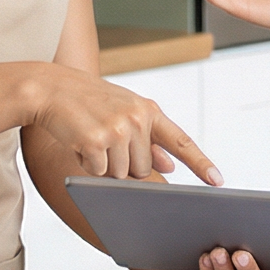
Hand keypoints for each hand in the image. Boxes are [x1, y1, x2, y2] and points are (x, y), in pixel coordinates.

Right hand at [30, 69, 222, 183]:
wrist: (51, 88)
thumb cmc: (89, 102)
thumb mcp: (124, 112)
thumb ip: (149, 139)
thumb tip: (171, 166)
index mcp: (149, 110)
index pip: (181, 141)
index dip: (201, 163)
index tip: (218, 181)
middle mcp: (137, 118)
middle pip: (144, 169)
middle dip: (125, 164)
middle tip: (106, 139)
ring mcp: (118, 129)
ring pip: (121, 174)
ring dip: (105, 165)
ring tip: (91, 137)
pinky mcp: (96, 141)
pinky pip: (99, 173)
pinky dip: (88, 164)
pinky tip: (80, 142)